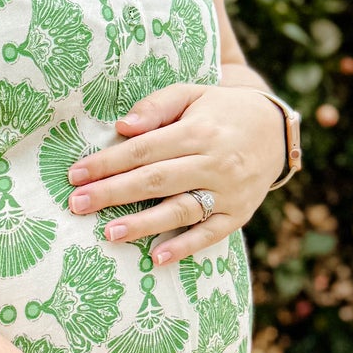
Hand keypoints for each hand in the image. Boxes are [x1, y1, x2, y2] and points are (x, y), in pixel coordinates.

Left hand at [64, 80, 287, 264]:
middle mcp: (215, 162)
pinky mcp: (239, 214)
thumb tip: (122, 126)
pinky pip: (210, 234)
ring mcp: (229, 192)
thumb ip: (157, 106)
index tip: (75, 174)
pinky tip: (157, 258)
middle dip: (113, 193)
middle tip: (77, 204)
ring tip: (109, 233)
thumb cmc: (220, 110)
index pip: (144, 149)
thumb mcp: (192, 94)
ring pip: (181, 210)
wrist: (276, 130)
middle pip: (156, 180)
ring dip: (144, 224)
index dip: (108, 163)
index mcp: (199, 131)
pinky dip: (185, 247)